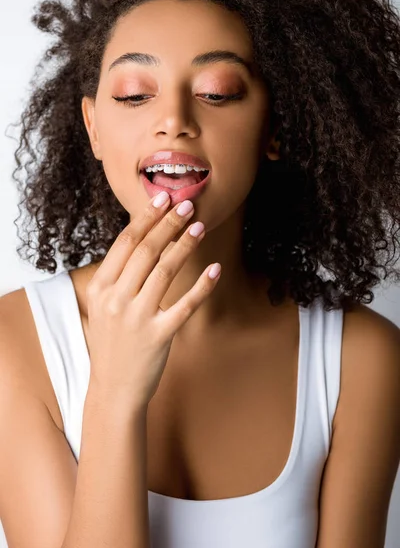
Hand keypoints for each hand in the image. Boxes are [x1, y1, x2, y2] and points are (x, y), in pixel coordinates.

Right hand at [84, 192, 220, 411]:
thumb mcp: (103, 306)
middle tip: (187, 205)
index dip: (146, 218)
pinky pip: (185, 305)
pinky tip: (215, 269)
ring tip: (199, 227)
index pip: (125, 243)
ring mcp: (137, 318)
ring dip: (184, 245)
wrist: (113, 389)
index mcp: (100, 287)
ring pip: (165, 271)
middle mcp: (116, 299)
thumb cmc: (113, 343)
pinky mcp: (159, 335)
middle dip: (168, 223)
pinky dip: (202, 285)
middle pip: (146, 250)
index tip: (163, 198)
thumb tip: (144, 240)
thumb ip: (118, 276)